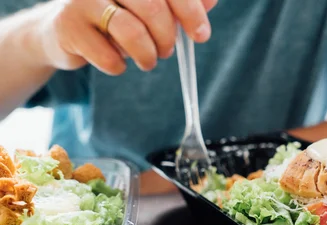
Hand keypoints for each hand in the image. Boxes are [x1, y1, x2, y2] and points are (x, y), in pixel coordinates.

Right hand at [38, 0, 217, 74]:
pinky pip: (108, 57)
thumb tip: (211, 1)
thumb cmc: (117, 16)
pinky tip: (117, 62)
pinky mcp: (69, 26)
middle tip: (167, 50)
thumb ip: (181, 3)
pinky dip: (119, 67)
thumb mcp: (150, 8)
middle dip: (167, 36)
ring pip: (131, 31)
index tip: (201, 35)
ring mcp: (82, 0)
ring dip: (147, 55)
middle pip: (152, 7)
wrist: (65, 29)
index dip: (191, 12)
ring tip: (148, 60)